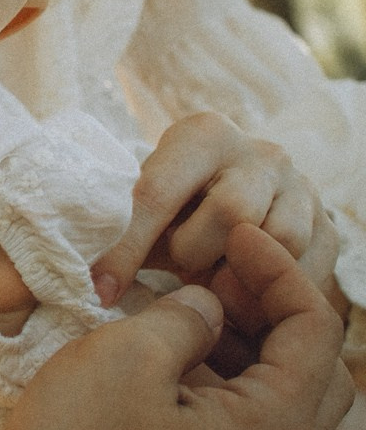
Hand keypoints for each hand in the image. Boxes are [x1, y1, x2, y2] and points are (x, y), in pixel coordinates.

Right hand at [0, 224, 353, 429]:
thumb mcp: (128, 356)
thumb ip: (186, 316)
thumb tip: (206, 308)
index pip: (317, 328)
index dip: (280, 267)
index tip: (234, 234)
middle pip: (317, 368)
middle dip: (281, 309)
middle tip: (226, 271)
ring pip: (279, 397)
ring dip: (251, 343)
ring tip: (192, 302)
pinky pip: (240, 424)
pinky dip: (223, 376)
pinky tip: (169, 352)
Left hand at [92, 112, 341, 314]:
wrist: (243, 197)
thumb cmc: (181, 208)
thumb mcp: (150, 208)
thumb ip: (124, 233)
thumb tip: (99, 284)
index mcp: (205, 135)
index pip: (161, 189)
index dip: (127, 246)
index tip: (102, 289)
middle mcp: (262, 152)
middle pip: (232, 211)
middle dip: (195, 251)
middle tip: (180, 266)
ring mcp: (302, 188)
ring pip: (278, 240)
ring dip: (238, 274)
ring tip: (213, 279)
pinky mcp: (329, 227)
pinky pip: (307, 269)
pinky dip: (273, 291)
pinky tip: (245, 294)